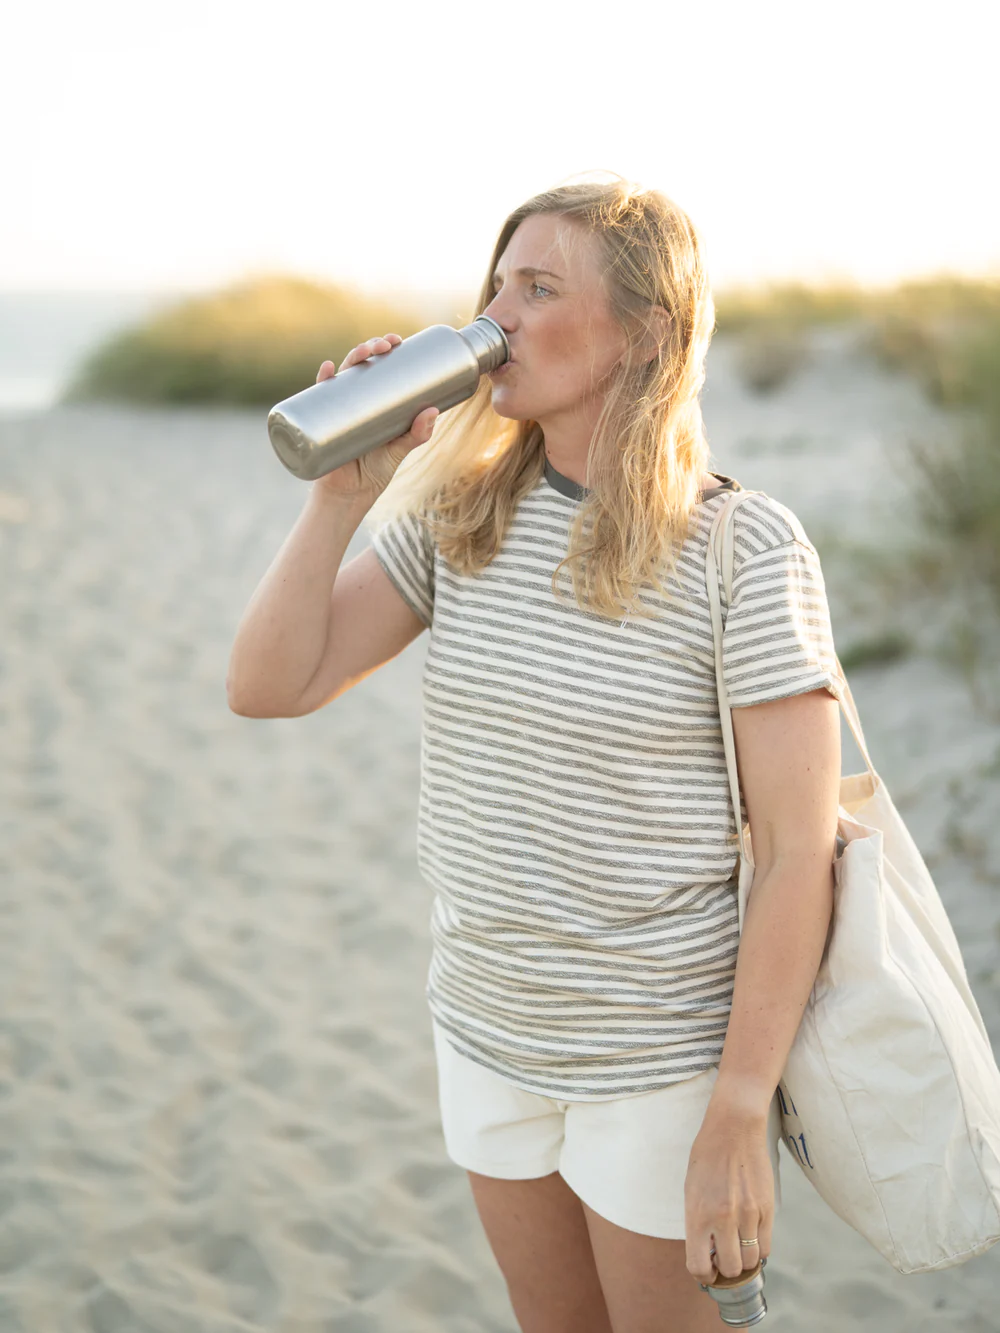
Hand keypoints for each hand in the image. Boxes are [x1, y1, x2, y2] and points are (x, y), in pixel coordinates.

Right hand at [310, 334, 438, 502]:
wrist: (350, 496)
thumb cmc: (375, 471)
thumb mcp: (399, 450)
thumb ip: (417, 434)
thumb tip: (433, 411)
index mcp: (373, 400)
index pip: (378, 366)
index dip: (385, 349)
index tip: (397, 340)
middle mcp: (353, 399)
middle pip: (361, 364)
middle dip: (371, 348)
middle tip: (385, 346)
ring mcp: (336, 408)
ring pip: (342, 375)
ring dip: (350, 358)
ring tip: (363, 354)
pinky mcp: (321, 422)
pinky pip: (317, 398)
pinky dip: (320, 382)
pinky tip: (326, 370)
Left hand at [684, 1104, 773, 1285]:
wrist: (733, 1128)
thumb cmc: (707, 1157)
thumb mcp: (691, 1190)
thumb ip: (697, 1223)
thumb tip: (706, 1254)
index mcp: (697, 1213)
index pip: (698, 1265)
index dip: (703, 1275)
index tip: (707, 1271)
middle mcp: (723, 1218)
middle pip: (730, 1269)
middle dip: (726, 1270)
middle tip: (724, 1258)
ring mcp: (748, 1214)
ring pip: (751, 1261)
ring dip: (745, 1259)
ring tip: (739, 1246)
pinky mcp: (767, 1208)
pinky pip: (767, 1245)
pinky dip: (759, 1248)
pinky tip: (751, 1235)